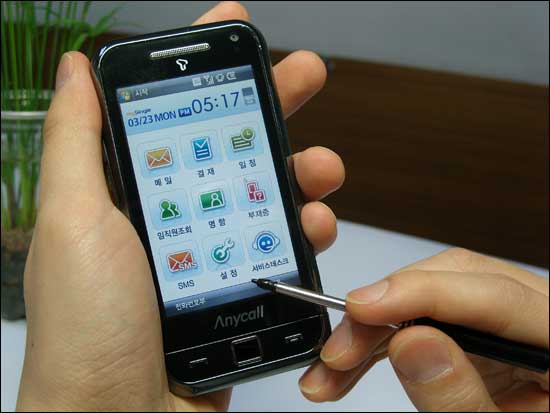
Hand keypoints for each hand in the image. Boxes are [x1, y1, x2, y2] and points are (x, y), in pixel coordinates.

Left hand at [16, 2, 344, 410]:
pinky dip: (305, 229)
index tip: (235, 30)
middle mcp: (175, 216)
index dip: (206, 68)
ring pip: (267, 194)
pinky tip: (315, 222)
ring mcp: (213, 252)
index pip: (174, 112)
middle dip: (272, 106)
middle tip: (306, 75)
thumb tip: (75, 68)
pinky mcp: (242, 288)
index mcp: (133, 192)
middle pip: (231, 145)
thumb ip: (78, 141)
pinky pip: (282, 246)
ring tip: (323, 167)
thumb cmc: (88, 330)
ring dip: (301, 172)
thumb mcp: (74, 221)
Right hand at [299, 248, 548, 410]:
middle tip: (338, 352)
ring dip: (375, 329)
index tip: (360, 308)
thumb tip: (408, 342)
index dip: (420, 293)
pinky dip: (386, 339)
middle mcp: (539, 312)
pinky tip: (355, 362)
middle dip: (384, 312)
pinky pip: (426, 317)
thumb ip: (460, 397)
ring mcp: (507, 317)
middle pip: (452, 280)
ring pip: (429, 294)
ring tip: (333, 369)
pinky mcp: (479, 327)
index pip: (494, 295)